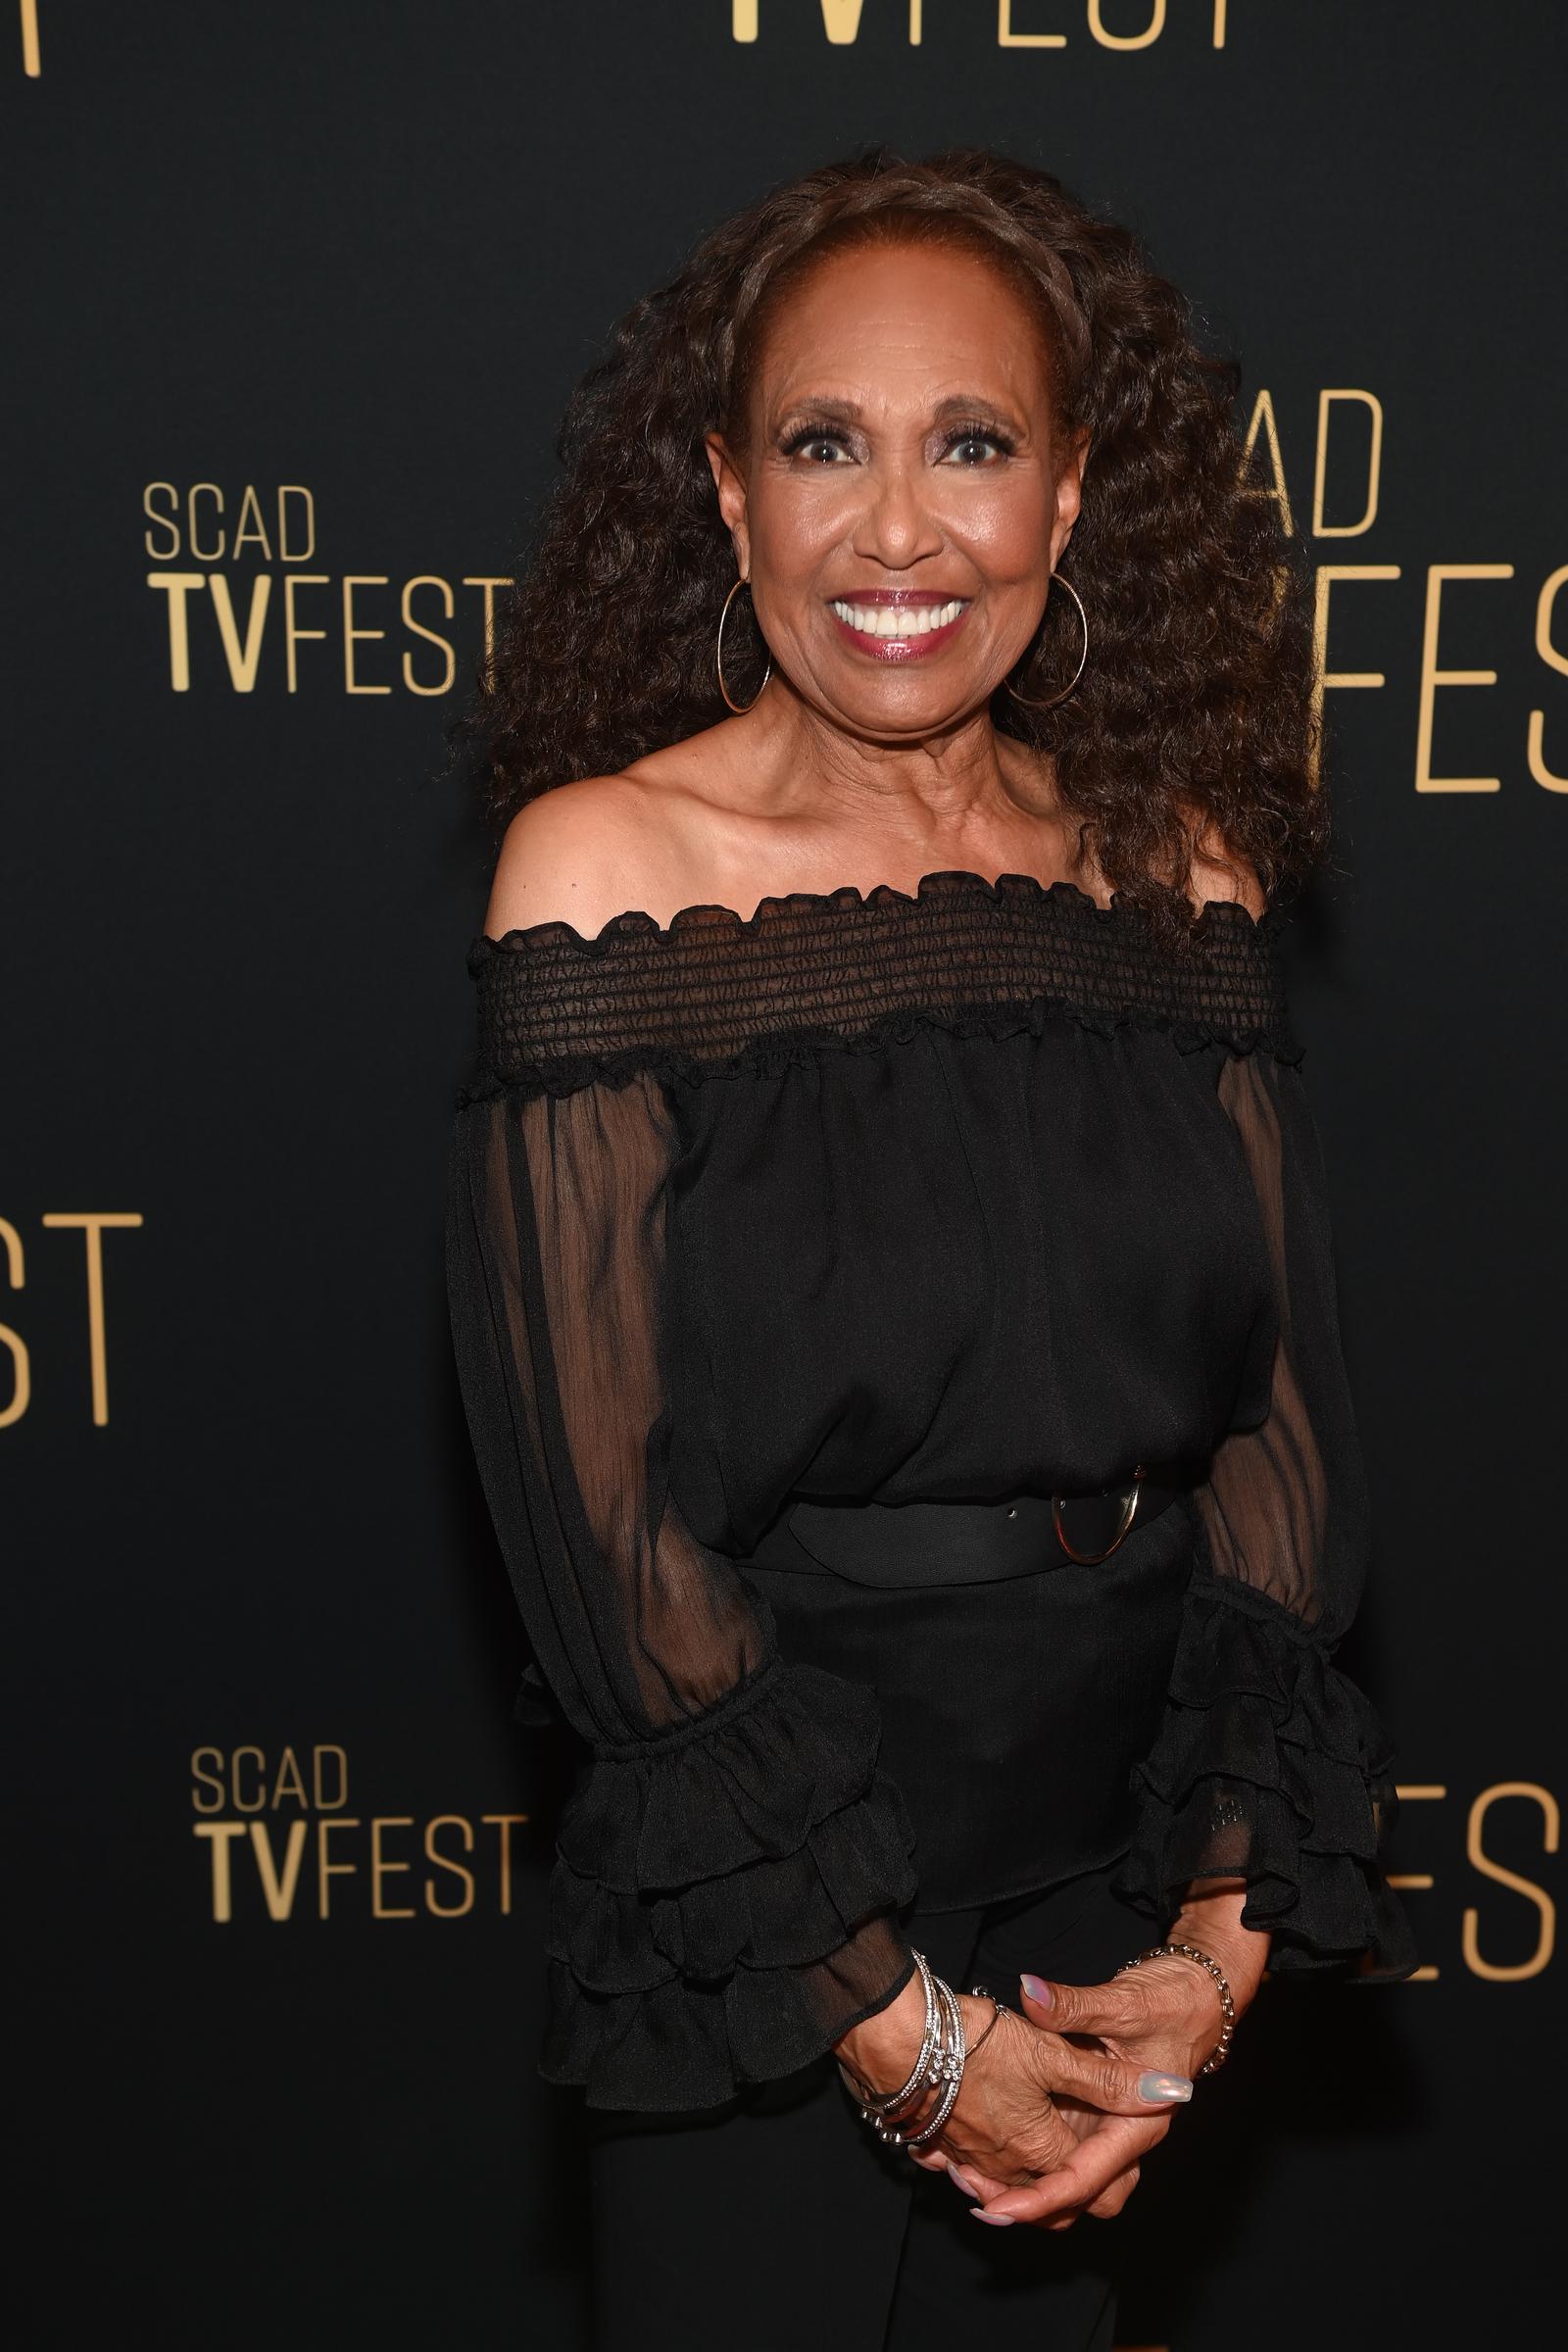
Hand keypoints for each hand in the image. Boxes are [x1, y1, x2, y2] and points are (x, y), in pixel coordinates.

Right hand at [836, 1976, 1194, 2207]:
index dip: (1106, 2170)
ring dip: (1020, 2177)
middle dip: (1062, 2192)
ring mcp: (963, 2155)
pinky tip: (983, 2134)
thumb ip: (1109, 2079)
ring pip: (1002, 2183)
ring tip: (1038, 2148)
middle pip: (1042, 2198)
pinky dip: (978, 2162)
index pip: (1084, 2183)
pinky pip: (962, 2165)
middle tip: (1083, 2164)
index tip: (1118, 2160)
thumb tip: (1172, 2093)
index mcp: (1037, 2149)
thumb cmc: (975, 2045)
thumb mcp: (1052, 2053)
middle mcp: (1001, 2165)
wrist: (898, 2039)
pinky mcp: (934, 2139)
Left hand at [959, 1886, 1269, 2229]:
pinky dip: (1027, 2157)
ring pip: (1067, 2178)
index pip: (1085, 2179)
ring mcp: (1106, 2127)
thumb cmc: (1170, 2002)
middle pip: (1078, 2197)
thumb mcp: (1121, 2002)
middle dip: (1031, 2202)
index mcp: (1137, 2125)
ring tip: (970, 2173)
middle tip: (977, 2192)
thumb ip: (1072, 2005)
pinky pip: (1059, 2149)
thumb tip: (1029, 1993)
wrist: (1194, 1996)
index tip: (999, 2208)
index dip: (1041, 2198)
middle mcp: (1122, 2136)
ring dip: (1024, 2182)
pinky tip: (987, 2145)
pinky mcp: (1093, 2113)